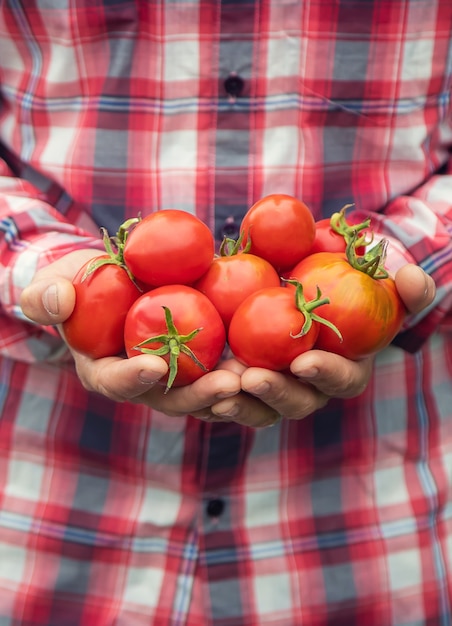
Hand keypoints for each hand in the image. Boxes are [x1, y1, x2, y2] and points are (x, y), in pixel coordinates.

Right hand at [20, 251, 242, 415]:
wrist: (116, 285)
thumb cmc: (83, 285)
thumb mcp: (58, 284)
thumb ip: (48, 296)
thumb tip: (56, 299)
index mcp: (106, 372)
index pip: (116, 383)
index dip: (133, 378)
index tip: (154, 365)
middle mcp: (146, 385)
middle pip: (174, 400)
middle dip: (201, 395)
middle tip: (229, 383)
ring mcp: (179, 379)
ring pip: (209, 396)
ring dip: (237, 391)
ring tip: (261, 375)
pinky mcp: (205, 365)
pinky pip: (230, 375)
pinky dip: (252, 371)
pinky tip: (278, 359)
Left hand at [208, 264, 436, 427]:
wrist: (291, 272)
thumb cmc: (336, 272)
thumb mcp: (367, 269)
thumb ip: (396, 280)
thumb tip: (413, 280)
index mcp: (342, 366)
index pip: (343, 382)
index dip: (327, 377)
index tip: (304, 361)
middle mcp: (307, 385)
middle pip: (296, 405)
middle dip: (276, 395)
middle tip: (251, 378)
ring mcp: (271, 387)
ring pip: (257, 410)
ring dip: (239, 403)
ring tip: (218, 388)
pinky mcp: (237, 383)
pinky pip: (222, 397)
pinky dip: (208, 394)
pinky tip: (191, 382)